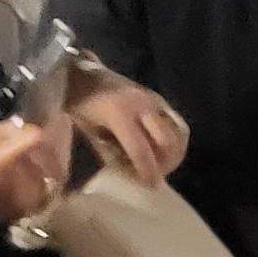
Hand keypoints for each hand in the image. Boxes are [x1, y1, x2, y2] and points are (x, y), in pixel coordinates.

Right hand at [0, 115, 72, 233]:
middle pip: (55, 161)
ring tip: (57, 145)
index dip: (52, 126)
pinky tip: (47, 166)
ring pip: (55, 178)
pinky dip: (51, 176)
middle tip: (62, 126)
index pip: (41, 140)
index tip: (57, 115)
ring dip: (59, 160)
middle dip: (61, 142)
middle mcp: (21, 182)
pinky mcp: (23, 211)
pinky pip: (47, 191)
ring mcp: (24, 200)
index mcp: (5, 161)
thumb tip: (23, 127)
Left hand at [74, 75, 188, 185]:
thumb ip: (108, 151)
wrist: (81, 71)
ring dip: (174, 153)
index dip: (147, 171)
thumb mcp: (87, 128)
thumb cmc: (78, 102)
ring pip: (179, 133)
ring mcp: (154, 99)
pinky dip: (176, 141)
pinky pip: (177, 124)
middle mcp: (142, 104)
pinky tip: (164, 152)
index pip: (141, 149)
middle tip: (155, 175)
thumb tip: (127, 176)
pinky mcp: (159, 99)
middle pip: (168, 142)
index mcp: (119, 112)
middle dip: (165, 163)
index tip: (150, 186)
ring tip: (161, 166)